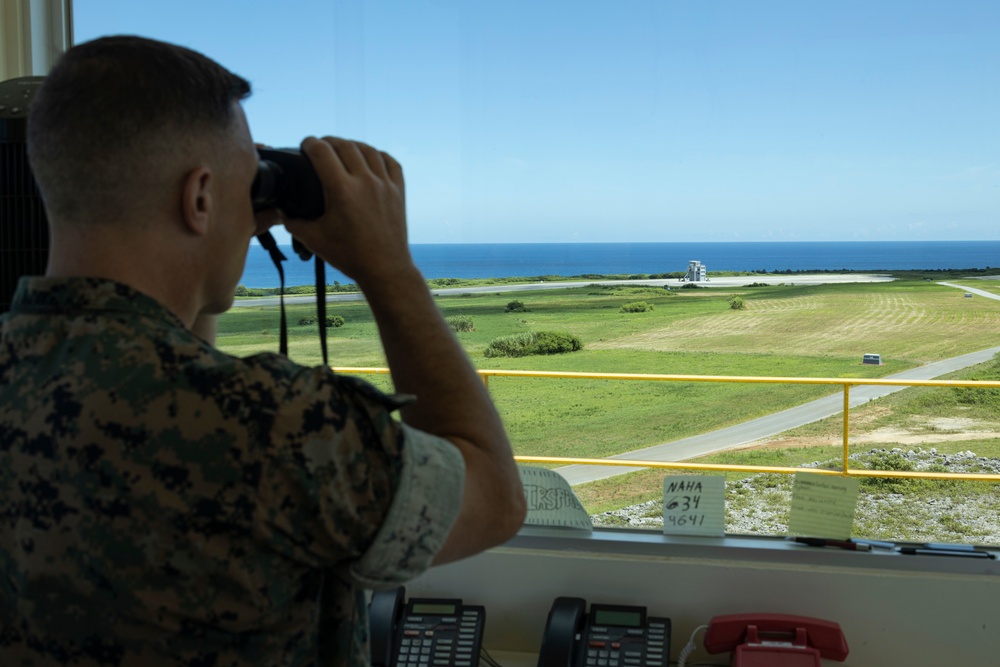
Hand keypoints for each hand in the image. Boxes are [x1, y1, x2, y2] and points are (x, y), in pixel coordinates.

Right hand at [283, 136, 411, 285]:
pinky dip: (377, 154)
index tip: (305, 145)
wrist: (385, 269)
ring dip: (351, 144)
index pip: (321, 151)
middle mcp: (365, 182)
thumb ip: (293, 222)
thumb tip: (281, 211)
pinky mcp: (398, 191)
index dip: (309, 143)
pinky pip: (390, 161)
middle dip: (328, 141)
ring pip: (367, 149)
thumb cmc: (349, 256)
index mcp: (342, 190)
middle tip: (319, 147)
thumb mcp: (314, 240)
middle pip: (344, 145)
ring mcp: (385, 185)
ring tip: (342, 149)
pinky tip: (369, 158)